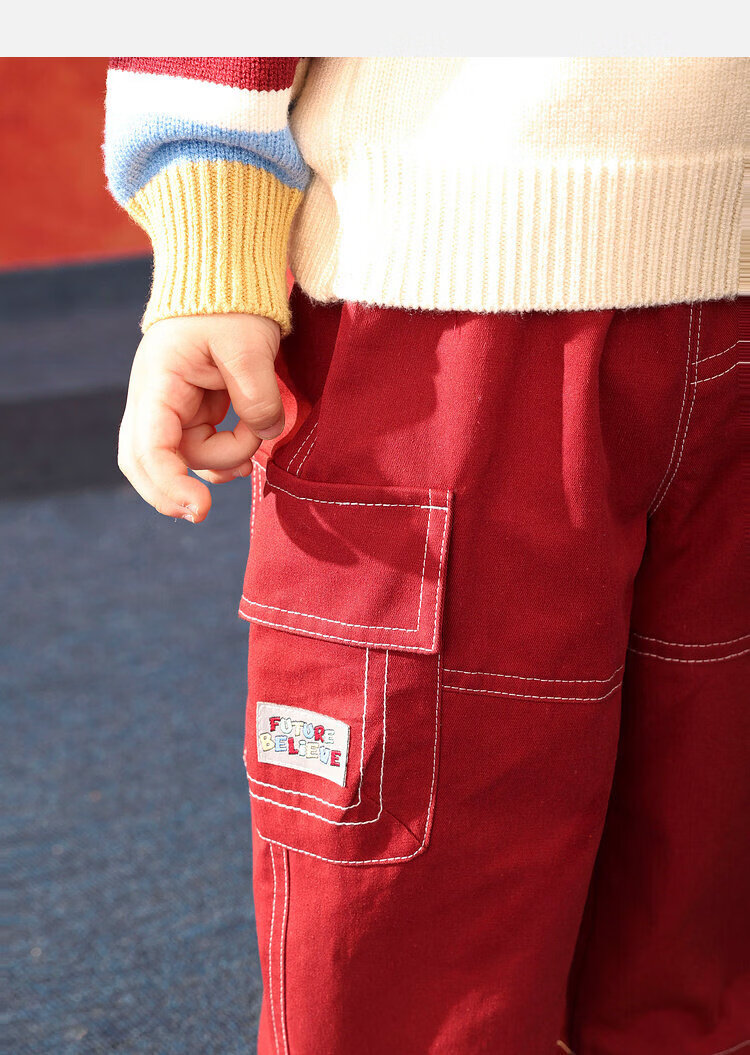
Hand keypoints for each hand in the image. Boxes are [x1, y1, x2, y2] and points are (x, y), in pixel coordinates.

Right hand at [117, 313, 283, 521]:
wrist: (229, 276)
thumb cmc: (233, 303)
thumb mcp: (249, 345)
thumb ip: (256, 396)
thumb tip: (265, 435)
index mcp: (158, 382)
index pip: (148, 447)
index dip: (169, 484)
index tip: (201, 508)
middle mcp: (156, 399)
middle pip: (146, 463)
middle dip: (174, 491)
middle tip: (203, 512)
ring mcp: (173, 406)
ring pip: (187, 458)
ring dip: (223, 460)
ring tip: (256, 435)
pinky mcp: (195, 409)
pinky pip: (203, 448)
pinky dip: (227, 455)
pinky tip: (250, 449)